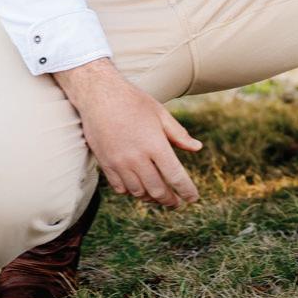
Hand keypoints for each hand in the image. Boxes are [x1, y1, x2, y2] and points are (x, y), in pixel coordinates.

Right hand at [56, 60, 201, 205]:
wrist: (99, 95)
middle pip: (157, 190)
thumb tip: (198, 148)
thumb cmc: (133, 102)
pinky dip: (132, 192)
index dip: (186, 191)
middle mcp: (137, 158)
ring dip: (151, 198)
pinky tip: (139, 188)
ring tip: (159, 196)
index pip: (175, 176)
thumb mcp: (160, 113)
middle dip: (169, 200)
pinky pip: (120, 188)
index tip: (192, 198)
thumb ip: (179, 134)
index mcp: (155, 144)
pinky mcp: (106, 164)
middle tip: (176, 202)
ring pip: (138, 192)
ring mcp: (119, 163)